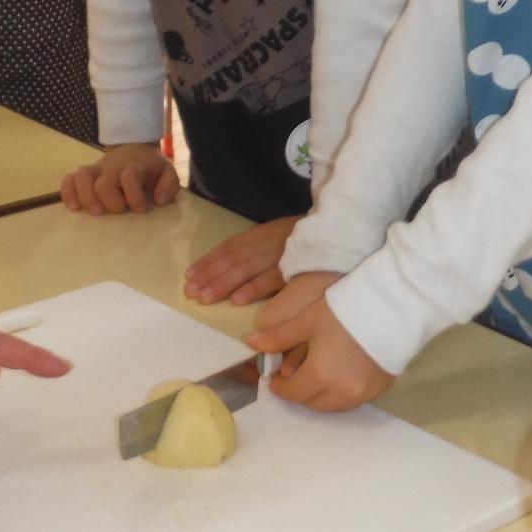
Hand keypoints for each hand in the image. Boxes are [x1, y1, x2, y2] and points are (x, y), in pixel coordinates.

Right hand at [61, 143, 178, 213]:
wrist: (134, 149)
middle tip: (119, 209)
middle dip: (111, 201)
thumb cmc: (150, 168)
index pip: (129, 176)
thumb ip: (169, 185)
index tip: (140, 208)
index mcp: (134, 166)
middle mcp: (113, 167)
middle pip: (104, 183)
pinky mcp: (85, 176)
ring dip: (86, 197)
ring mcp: (97, 170)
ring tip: (96, 212)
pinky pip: (69, 179)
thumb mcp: (166, 172)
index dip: (134, 195)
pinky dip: (68, 192)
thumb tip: (159, 200)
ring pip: (82, 177)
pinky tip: (73, 208)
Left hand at [184, 216, 299, 304]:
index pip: (230, 247)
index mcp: (262, 233)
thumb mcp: (280, 236)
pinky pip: (273, 279)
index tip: (189, 275)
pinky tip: (237, 300)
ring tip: (205, 297)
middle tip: (190, 292)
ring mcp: (282, 254)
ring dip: (223, 284)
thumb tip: (231, 270)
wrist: (341, 231)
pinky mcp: (297, 267)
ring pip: (247, 269)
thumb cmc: (309, 239)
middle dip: (210, 276)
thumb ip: (259, 249)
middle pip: (233, 259)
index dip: (209, 261)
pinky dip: (254, 288)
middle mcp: (268, 242)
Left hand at [249, 273, 392, 411]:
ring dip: (322, 396)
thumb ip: (278, 336)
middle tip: (295, 376)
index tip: (275, 379)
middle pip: (313, 403)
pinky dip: (343, 393)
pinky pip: (355, 399)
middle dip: (300, 393)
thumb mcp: (306, 320)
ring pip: (335, 405)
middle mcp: (342, 392)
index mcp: (320, 376)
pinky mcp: (382, 387)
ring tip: (317, 376)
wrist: (394, 306)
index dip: (280, 387)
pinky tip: (341, 374)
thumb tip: (252, 343)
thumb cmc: (345, 309)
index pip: (293, 392)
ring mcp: (364, 392)